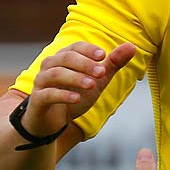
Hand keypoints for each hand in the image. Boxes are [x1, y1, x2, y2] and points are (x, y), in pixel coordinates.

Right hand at [22, 42, 136, 136]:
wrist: (53, 123)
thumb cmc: (74, 96)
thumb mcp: (97, 81)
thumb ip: (112, 64)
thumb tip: (132, 46)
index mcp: (63, 58)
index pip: (75, 47)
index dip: (88, 50)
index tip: (103, 56)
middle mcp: (49, 66)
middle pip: (65, 58)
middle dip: (85, 64)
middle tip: (101, 73)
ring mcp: (41, 83)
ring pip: (55, 74)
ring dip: (75, 78)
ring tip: (92, 85)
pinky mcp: (37, 100)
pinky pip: (47, 94)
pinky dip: (62, 95)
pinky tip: (77, 98)